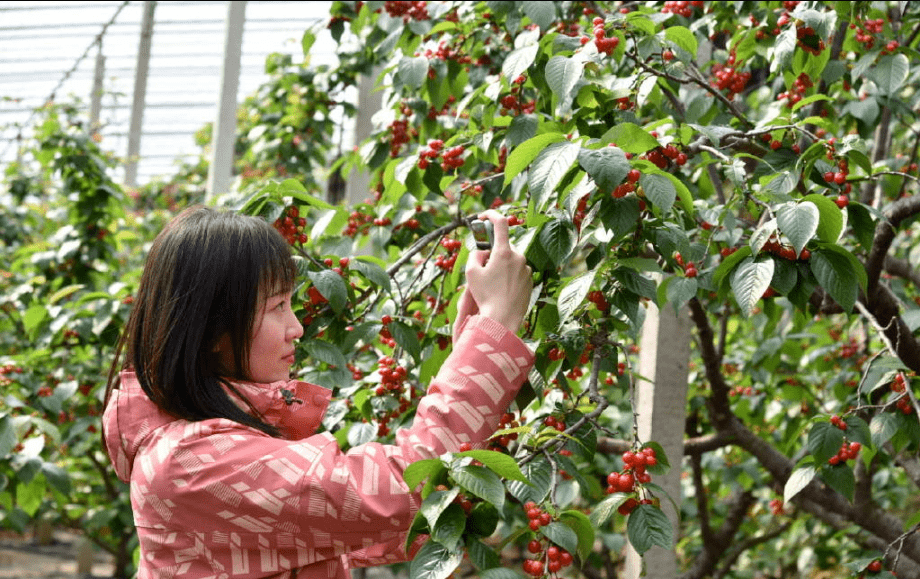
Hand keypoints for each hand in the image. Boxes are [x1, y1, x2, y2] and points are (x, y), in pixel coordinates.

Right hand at [462, 211, 531, 333]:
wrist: (503, 319)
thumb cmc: (485, 296)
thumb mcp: (471, 273)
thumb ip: (475, 255)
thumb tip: (483, 251)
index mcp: (504, 252)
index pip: (500, 222)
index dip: (491, 214)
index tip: (482, 216)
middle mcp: (519, 257)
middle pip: (504, 247)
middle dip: (493, 253)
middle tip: (483, 268)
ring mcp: (526, 269)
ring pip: (511, 261)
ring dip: (501, 266)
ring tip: (493, 285)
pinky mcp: (530, 281)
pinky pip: (518, 272)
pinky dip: (509, 276)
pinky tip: (502, 291)